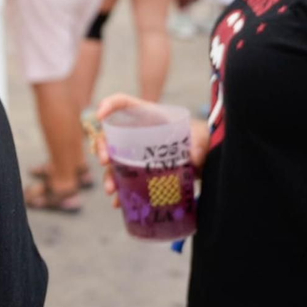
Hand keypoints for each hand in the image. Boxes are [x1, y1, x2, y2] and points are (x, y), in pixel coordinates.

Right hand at [92, 94, 210, 210]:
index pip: (124, 104)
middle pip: (111, 135)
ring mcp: (137, 155)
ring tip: (111, 190)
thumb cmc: (200, 140)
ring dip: (108, 175)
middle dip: (102, 147)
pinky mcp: (142, 174)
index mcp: (148, 117)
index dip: (110, 105)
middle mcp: (137, 135)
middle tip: (104, 160)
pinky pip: (125, 182)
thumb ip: (200, 142)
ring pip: (115, 163)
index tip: (100, 114)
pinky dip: (120, 193)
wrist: (206, 161)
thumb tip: (194, 158)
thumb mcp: (202, 136)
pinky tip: (119, 202)